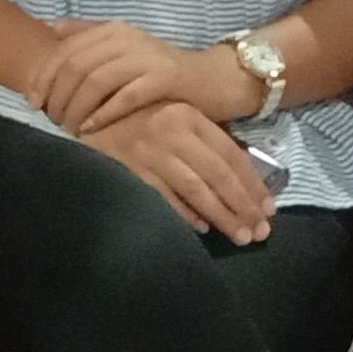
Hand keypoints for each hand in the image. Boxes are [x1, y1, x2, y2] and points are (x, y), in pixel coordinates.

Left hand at [29, 22, 249, 136]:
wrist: (214, 80)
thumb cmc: (161, 71)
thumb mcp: (124, 50)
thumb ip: (89, 36)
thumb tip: (49, 28)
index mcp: (113, 30)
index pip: (65, 49)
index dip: (43, 76)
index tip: (32, 102)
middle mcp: (128, 38)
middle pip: (76, 65)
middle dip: (56, 95)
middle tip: (50, 120)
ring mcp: (147, 57)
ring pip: (96, 80)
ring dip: (76, 108)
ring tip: (68, 128)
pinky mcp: (166, 79)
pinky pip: (125, 97)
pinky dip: (103, 114)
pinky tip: (91, 128)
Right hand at [83, 104, 275, 244]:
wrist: (84, 117)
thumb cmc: (136, 122)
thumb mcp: (174, 119)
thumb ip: (203, 141)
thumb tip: (245, 180)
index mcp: (187, 115)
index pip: (230, 154)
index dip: (253, 184)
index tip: (268, 208)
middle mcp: (170, 130)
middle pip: (218, 174)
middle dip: (243, 205)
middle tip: (260, 231)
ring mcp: (149, 151)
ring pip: (196, 189)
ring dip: (222, 216)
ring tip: (240, 236)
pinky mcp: (129, 170)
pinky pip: (166, 199)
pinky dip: (187, 216)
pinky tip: (203, 229)